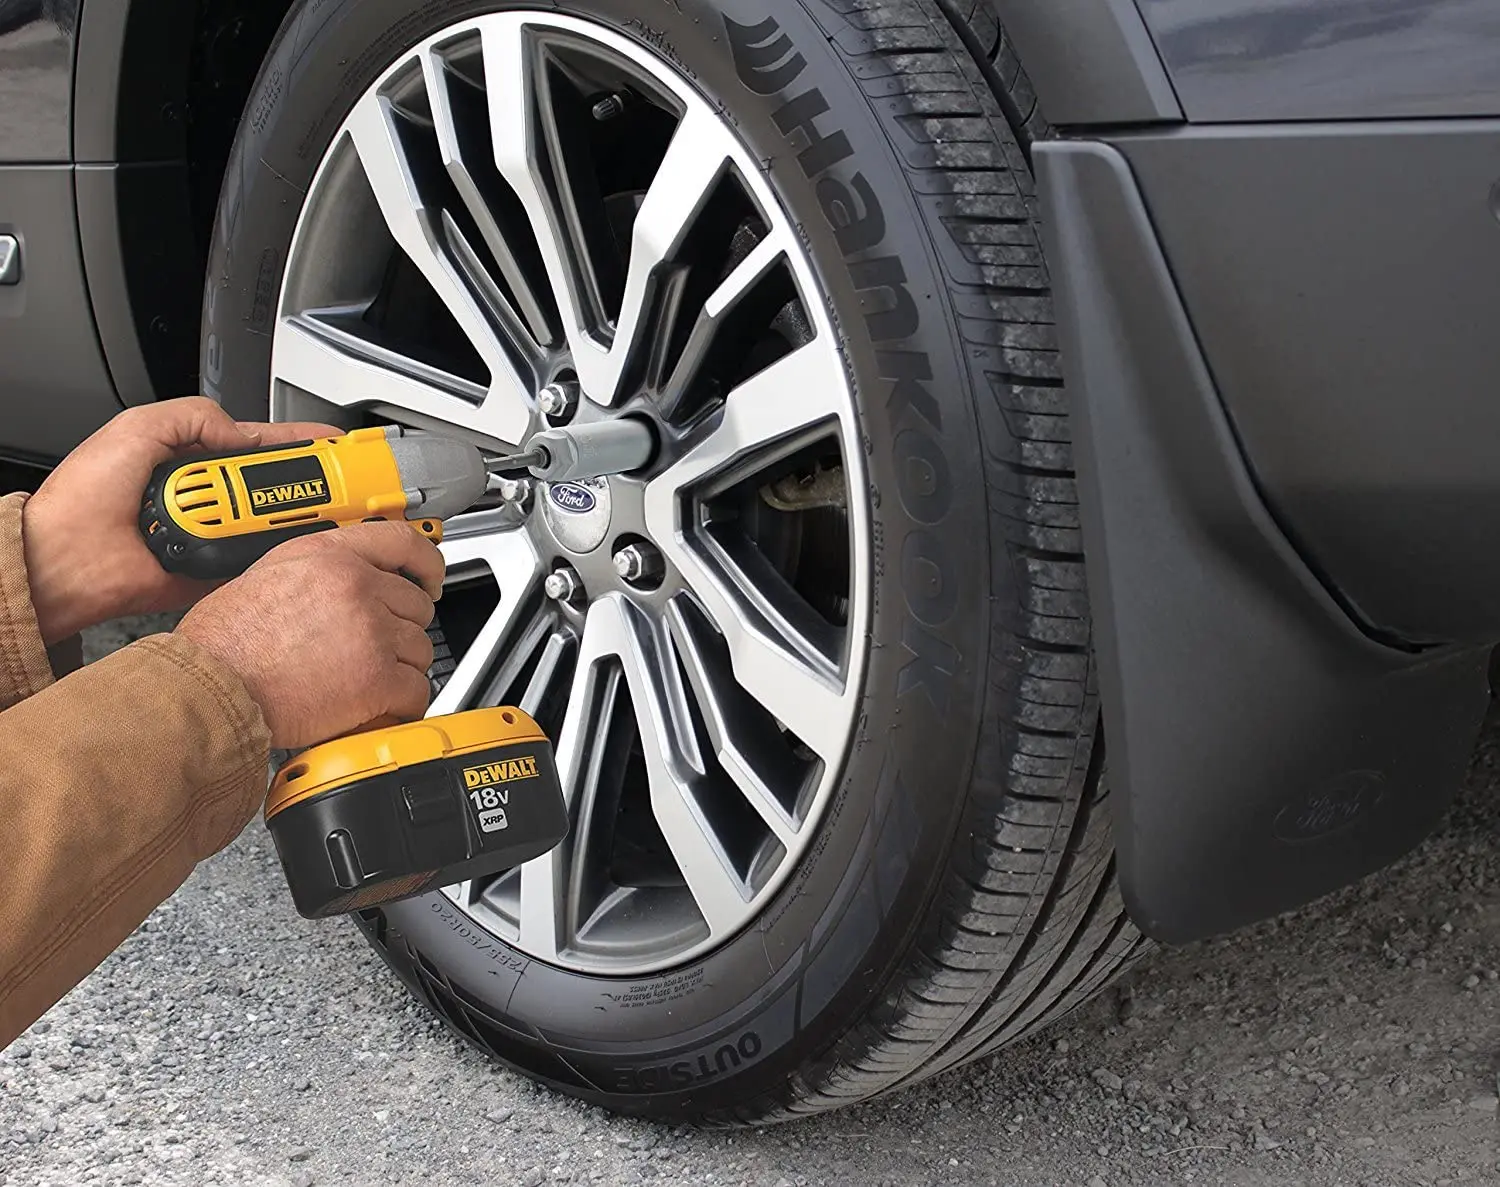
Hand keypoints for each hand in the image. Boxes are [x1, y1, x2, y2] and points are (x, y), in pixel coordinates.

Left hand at [21, 397, 339, 643]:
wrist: (61, 561)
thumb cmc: (82, 500)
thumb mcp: (135, 429)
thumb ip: (193, 419)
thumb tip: (243, 435)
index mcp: (186, 462)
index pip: (252, 447)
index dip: (292, 444)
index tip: (326, 445)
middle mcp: (201, 499)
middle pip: (266, 487)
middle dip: (301, 482)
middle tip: (335, 483)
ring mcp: (206, 537)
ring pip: (264, 525)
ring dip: (287, 519)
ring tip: (307, 511)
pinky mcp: (206, 572)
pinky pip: (248, 565)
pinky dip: (268, 558)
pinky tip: (287, 548)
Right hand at [174, 520, 444, 748]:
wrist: (211, 685)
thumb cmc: (222, 642)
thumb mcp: (268, 576)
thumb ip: (316, 572)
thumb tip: (340, 583)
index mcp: (329, 556)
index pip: (403, 541)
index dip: (427, 562)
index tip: (432, 577)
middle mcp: (356, 587)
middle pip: (416, 605)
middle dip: (402, 629)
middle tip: (379, 648)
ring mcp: (371, 631)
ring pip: (420, 649)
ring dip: (402, 669)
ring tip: (368, 681)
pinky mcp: (377, 677)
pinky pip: (417, 690)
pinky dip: (404, 704)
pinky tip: (382, 707)